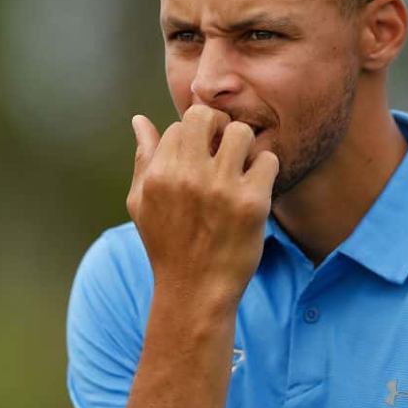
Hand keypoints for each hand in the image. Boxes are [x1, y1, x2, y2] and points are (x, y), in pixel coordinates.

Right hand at [127, 105, 279, 306]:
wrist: (194, 291)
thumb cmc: (166, 244)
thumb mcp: (141, 203)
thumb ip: (142, 158)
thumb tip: (139, 120)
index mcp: (159, 174)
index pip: (181, 124)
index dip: (194, 136)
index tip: (202, 155)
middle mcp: (188, 176)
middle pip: (208, 116)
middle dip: (218, 126)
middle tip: (224, 148)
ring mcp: (221, 189)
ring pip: (242, 132)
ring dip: (244, 146)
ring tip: (241, 167)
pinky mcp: (252, 203)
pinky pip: (268, 160)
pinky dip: (265, 169)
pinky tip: (255, 186)